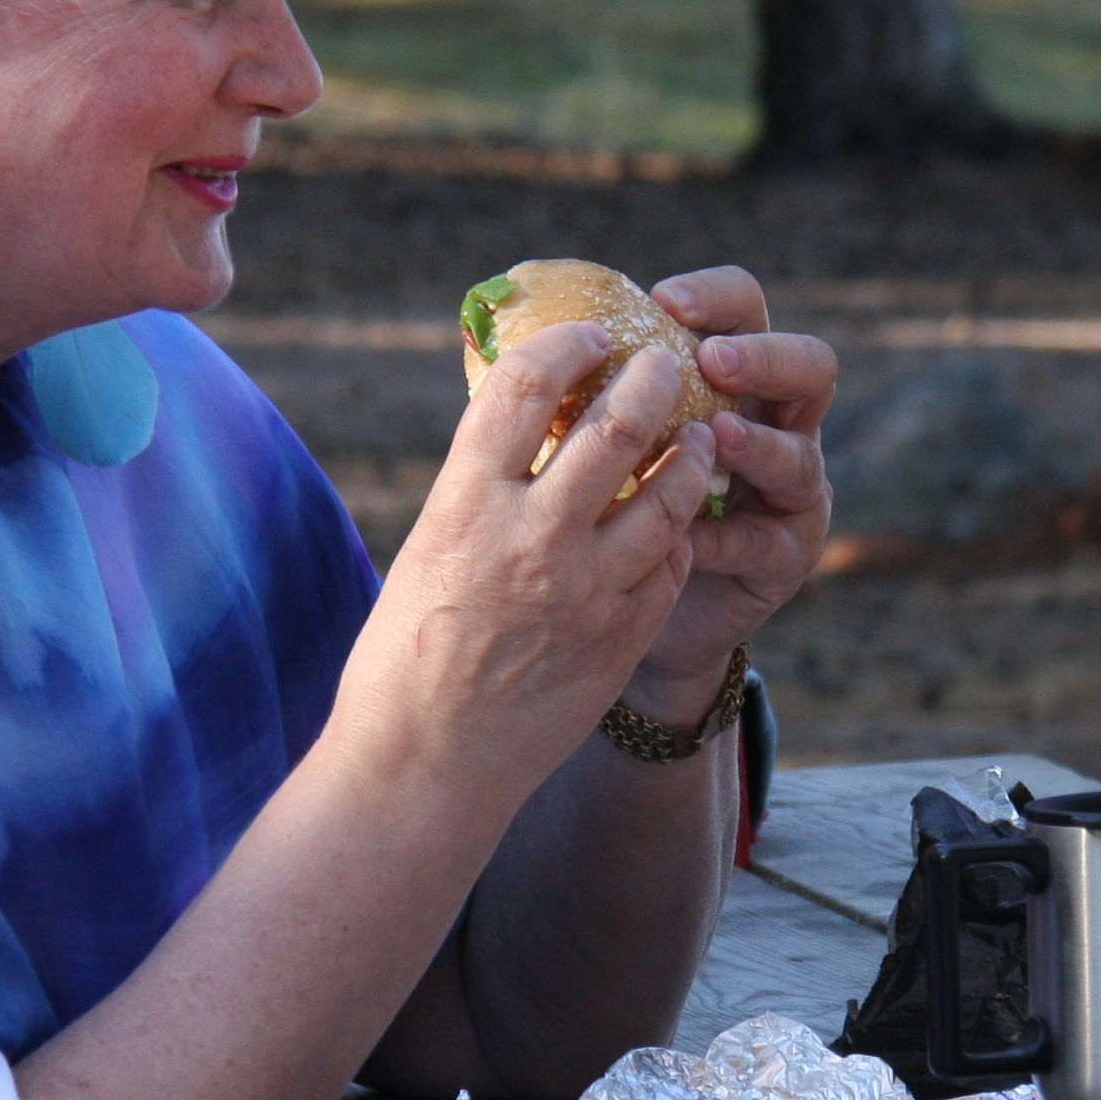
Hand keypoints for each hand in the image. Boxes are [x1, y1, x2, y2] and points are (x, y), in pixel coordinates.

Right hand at [333, 322, 716, 786]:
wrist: (426, 766)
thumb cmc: (406, 654)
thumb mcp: (429, 547)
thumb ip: (480, 485)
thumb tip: (523, 417)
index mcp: (465, 504)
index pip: (527, 386)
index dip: (568, 344)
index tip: (591, 333)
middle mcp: (533, 539)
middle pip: (616, 426)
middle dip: (652, 379)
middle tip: (666, 362)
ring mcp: (588, 590)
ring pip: (667, 493)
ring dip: (687, 452)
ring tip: (694, 436)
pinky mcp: (623, 636)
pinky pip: (670, 562)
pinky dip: (676, 531)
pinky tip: (673, 519)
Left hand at [618, 268, 834, 724]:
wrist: (617, 606)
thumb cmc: (590, 501)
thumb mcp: (582, 436)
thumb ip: (574, 388)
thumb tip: (493, 331)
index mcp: (726, 373)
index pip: (742, 308)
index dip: (715, 298)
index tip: (664, 301)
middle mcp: (772, 419)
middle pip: (808, 367)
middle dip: (761, 357)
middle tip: (710, 360)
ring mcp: (789, 488)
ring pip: (798, 455)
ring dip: (755, 442)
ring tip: (713, 437)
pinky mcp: (784, 554)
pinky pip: (767, 540)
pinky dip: (728, 535)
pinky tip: (693, 538)